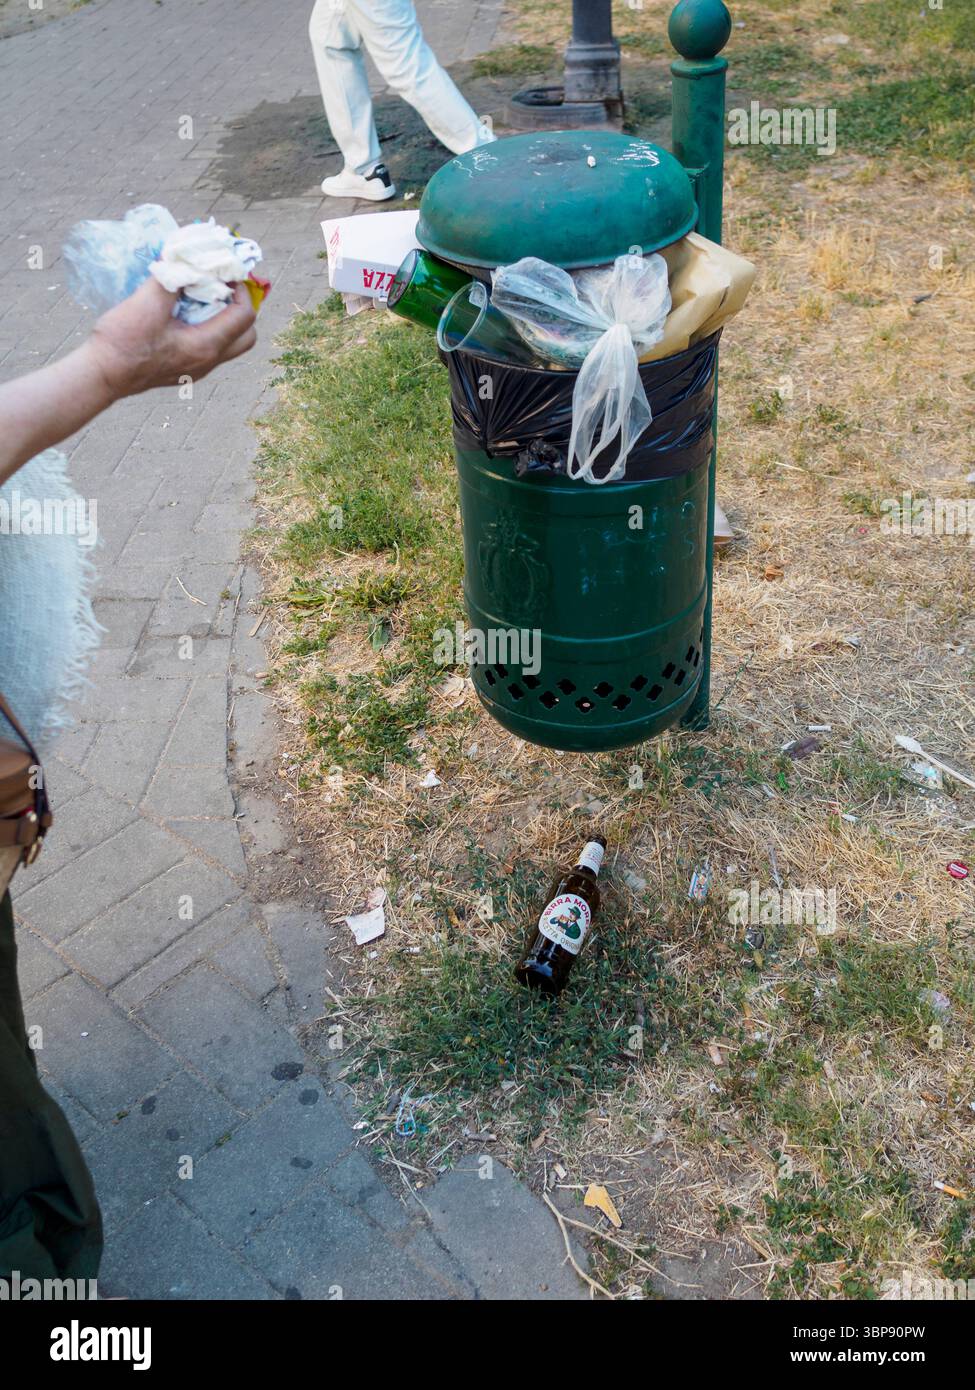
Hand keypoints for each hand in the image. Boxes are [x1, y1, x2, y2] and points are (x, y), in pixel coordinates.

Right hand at [87, 277, 256, 399]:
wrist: (101, 375)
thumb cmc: (123, 343)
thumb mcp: (148, 302)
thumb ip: (172, 278)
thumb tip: (184, 256)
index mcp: (206, 346)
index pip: (245, 316)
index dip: (242, 289)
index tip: (226, 271)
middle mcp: (208, 361)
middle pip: (245, 335)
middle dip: (240, 307)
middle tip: (222, 286)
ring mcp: (197, 368)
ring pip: (228, 342)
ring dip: (223, 317)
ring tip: (201, 295)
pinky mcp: (183, 368)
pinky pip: (208, 346)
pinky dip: (206, 326)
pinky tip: (183, 310)